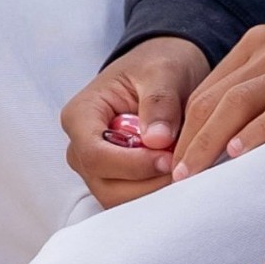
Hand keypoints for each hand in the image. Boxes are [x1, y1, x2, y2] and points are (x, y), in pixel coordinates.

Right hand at [64, 37, 213, 201]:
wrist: (161, 70)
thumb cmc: (156, 65)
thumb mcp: (162, 72)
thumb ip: (159, 102)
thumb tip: (158, 139)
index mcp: (81, 115)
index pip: (94, 155)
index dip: (133, 165)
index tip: (168, 158)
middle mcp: (81, 145)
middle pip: (105, 185)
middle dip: (147, 182)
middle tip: (183, 166)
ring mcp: (96, 165)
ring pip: (118, 198)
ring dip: (153, 190)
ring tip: (182, 164)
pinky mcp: (115, 177)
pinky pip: (132, 197)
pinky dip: (155, 190)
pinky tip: (177, 171)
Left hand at [174, 0, 264, 173]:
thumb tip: (236, 135)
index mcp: (262, 44)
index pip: (207, 90)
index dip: (183, 129)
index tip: (167, 165)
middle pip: (214, 98)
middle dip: (186, 140)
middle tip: (167, 180)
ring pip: (239, 103)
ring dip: (209, 141)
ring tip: (189, 176)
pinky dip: (259, 129)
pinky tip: (240, 152)